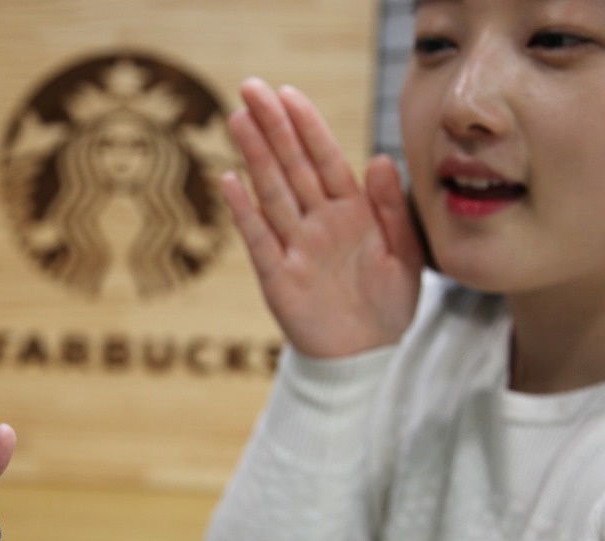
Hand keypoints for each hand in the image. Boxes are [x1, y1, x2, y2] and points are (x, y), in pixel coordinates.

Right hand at [223, 78, 423, 357]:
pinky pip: (258, 238)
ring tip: (239, 119)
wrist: (367, 355)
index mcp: (351, 212)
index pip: (325, 159)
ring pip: (272, 193)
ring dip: (256, 156)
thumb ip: (391, 207)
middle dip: (273, 127)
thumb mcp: (405, 255)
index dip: (308, 127)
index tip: (290, 94)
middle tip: (250, 88)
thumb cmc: (388, 304)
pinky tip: (231, 181)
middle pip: (292, 166)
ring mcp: (295, 246)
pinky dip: (244, 211)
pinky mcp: (277, 276)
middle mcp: (318, 222)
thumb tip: (383, 159)